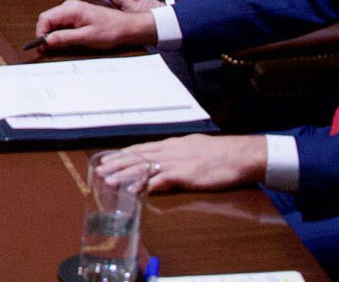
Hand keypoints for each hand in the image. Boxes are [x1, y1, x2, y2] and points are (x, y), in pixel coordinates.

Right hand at [34, 0, 156, 53]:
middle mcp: (69, 6)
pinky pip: (62, 23)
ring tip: (61, 46)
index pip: (45, 18)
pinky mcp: (77, 15)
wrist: (126, 26)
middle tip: (49, 49)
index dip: (41, 32)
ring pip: (54, 22)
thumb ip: (64, 38)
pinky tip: (68, 41)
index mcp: (71, 9)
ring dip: (53, 34)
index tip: (42, 46)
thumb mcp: (86, 37)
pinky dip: (61, 32)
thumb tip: (46, 41)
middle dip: (46, 34)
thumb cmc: (110, 30)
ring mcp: (73, 9)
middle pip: (47, 19)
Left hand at [95, 135, 265, 194]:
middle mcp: (169, 151)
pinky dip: (145, 186)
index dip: (122, 155)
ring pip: (143, 167)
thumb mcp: (194, 148)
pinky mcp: (184, 175)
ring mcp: (175, 162)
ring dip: (124, 175)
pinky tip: (134, 192)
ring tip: (109, 181)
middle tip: (99, 170)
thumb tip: (166, 159)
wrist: (239, 155)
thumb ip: (178, 153)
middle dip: (116, 164)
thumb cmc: (220, 153)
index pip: (140, 149)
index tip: (107, 159)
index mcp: (171, 145)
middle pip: (136, 157)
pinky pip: (159, 181)